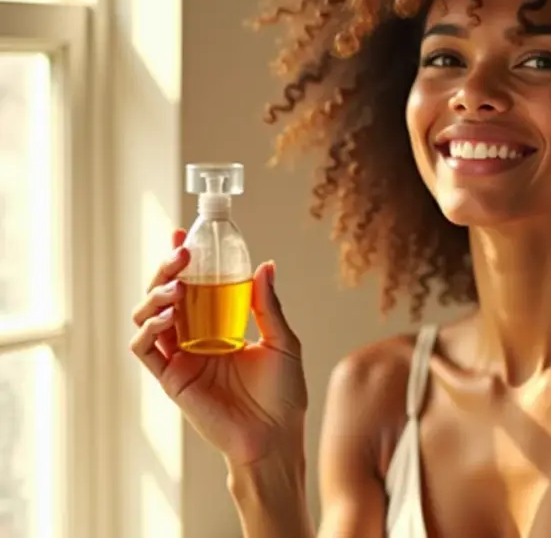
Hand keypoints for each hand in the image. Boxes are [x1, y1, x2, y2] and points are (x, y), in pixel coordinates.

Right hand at [130, 229, 308, 468]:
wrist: (276, 436)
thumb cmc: (283, 394)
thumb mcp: (282, 341)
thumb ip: (268, 305)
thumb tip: (265, 265)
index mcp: (218, 327)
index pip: (193, 287)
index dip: (182, 262)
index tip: (183, 235)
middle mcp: (194, 340)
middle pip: (165, 297)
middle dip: (167, 271)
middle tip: (181, 253)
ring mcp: (180, 359)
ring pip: (148, 318)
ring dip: (156, 296)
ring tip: (177, 285)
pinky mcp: (171, 380)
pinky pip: (145, 351)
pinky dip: (148, 329)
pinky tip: (166, 316)